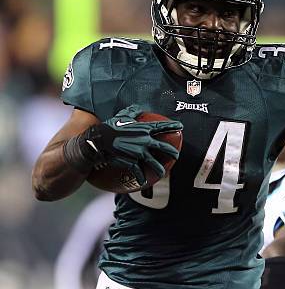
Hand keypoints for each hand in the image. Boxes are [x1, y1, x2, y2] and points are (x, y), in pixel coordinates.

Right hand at [64, 104, 181, 184]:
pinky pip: (138, 171)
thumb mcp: (122, 116)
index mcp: (144, 129)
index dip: (172, 126)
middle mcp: (144, 141)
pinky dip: (141, 177)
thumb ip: (132, 112)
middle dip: (172, 152)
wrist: (100, 140)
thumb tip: (137, 107)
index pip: (161, 127)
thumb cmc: (110, 126)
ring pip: (154, 162)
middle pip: (163, 147)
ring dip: (160, 168)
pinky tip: (144, 182)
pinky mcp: (132, 161)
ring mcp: (139, 152)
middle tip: (176, 155)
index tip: (181, 127)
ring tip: (163, 172)